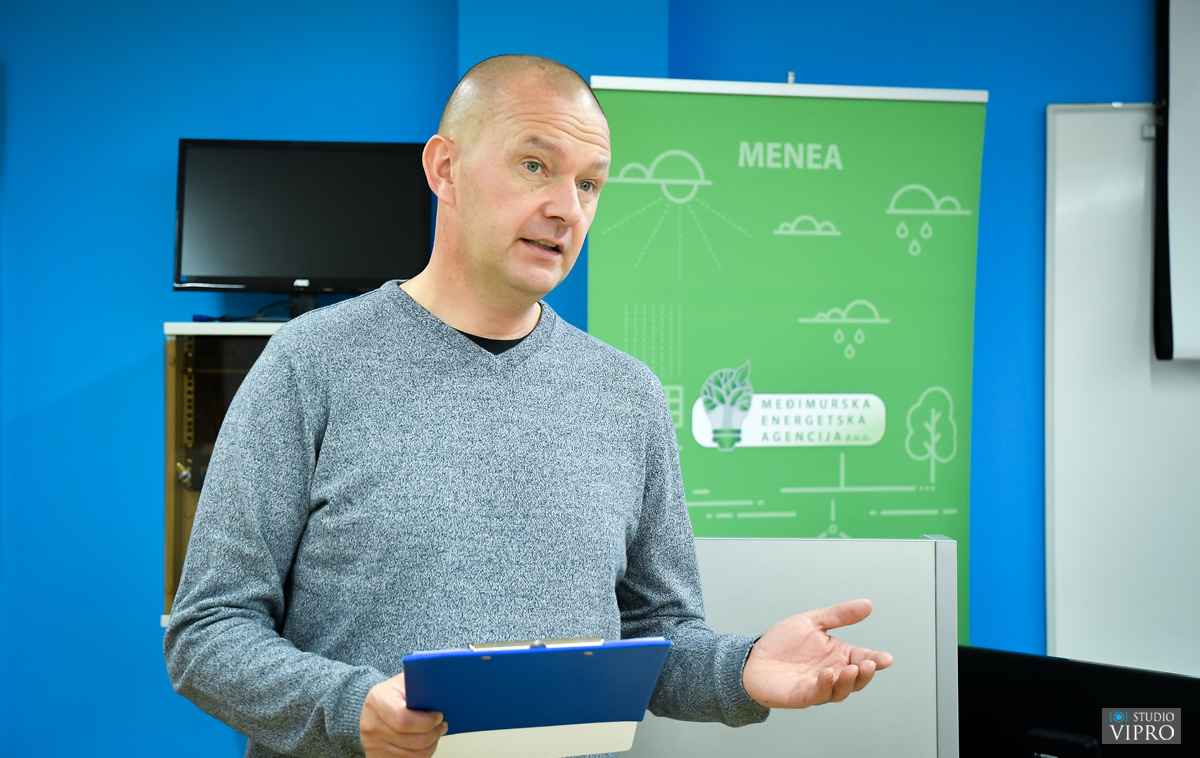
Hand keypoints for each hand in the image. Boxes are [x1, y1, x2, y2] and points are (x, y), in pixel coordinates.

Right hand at [360, 672, 447, 756]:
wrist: (372, 708)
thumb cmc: (392, 693)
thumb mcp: (402, 681)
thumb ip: (419, 684)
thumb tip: (441, 688)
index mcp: (378, 701)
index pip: (405, 720)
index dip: (427, 721)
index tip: (439, 716)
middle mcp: (371, 725)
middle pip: (412, 741)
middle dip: (434, 734)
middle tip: (442, 725)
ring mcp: (372, 744)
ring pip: (412, 755)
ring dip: (430, 745)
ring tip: (435, 733)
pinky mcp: (376, 756)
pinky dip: (420, 754)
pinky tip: (424, 743)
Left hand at [742, 598, 893, 708]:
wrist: (753, 657)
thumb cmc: (782, 643)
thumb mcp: (812, 621)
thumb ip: (839, 615)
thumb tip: (868, 605)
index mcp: (837, 656)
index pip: (862, 659)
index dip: (876, 660)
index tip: (887, 659)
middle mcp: (832, 673)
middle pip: (856, 679)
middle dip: (865, 673)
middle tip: (869, 664)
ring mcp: (817, 686)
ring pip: (840, 690)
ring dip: (848, 681)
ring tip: (851, 668)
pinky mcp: (801, 696)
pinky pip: (817, 694)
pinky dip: (825, 686)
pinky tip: (827, 674)